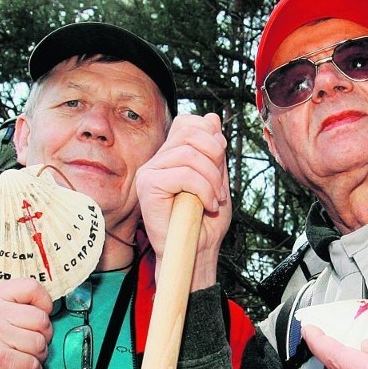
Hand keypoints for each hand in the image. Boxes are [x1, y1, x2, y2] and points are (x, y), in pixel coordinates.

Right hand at [0, 280, 52, 368]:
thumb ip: (12, 303)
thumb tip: (46, 307)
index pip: (31, 287)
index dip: (44, 302)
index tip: (42, 313)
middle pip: (41, 319)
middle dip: (43, 335)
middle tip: (32, 342)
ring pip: (39, 343)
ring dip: (39, 355)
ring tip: (25, 356)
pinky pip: (32, 364)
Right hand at [136, 112, 230, 289]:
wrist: (196, 250)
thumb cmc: (205, 221)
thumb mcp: (218, 178)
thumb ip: (214, 151)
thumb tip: (212, 118)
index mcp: (172, 155)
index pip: (188, 122)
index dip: (210, 134)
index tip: (221, 160)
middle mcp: (158, 160)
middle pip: (190, 132)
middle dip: (215, 155)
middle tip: (220, 185)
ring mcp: (149, 171)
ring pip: (189, 154)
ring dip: (212, 179)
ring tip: (215, 199)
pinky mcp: (147, 186)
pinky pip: (183, 174)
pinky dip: (203, 189)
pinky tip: (207, 204)